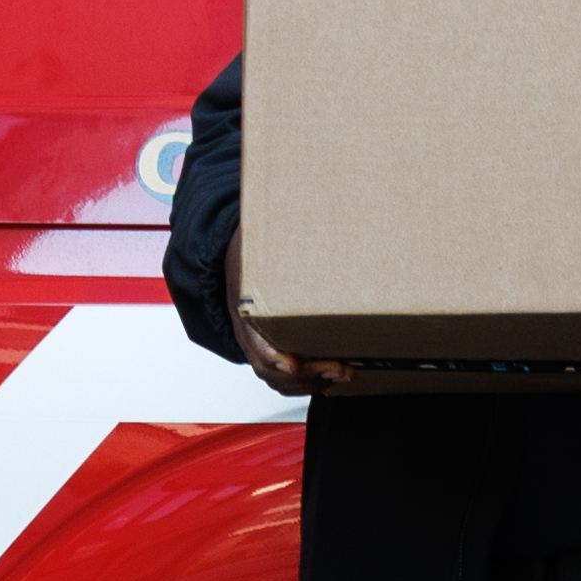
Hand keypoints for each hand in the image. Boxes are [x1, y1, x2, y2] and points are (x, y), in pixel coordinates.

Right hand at [222, 240, 341, 398]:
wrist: (234, 268)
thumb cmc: (249, 254)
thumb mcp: (253, 239)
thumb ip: (270, 230)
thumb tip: (295, 196)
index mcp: (244, 309)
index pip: (255, 342)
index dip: (274, 358)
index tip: (293, 363)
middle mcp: (250, 335)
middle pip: (273, 369)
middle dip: (308, 375)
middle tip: (342, 368)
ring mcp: (260, 348)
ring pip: (281, 380)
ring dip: (314, 383)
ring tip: (346, 374)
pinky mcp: (274, 355)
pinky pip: (288, 380)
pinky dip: (310, 384)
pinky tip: (336, 377)